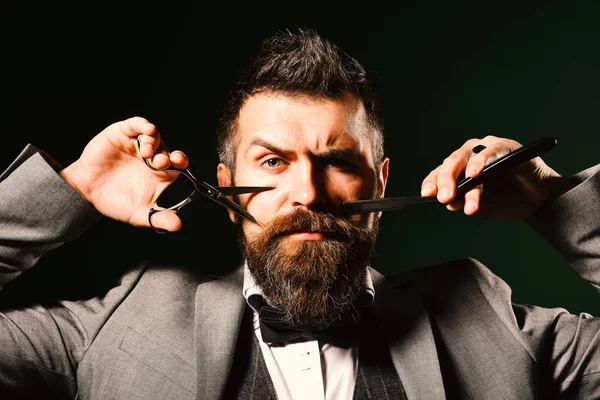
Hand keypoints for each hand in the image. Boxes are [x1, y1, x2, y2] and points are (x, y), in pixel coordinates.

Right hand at [59, 116, 187, 230]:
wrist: (86, 193)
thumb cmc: (116, 202)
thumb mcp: (139, 214)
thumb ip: (158, 219)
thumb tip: (177, 226)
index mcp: (161, 173)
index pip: (178, 164)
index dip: (181, 161)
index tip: (180, 164)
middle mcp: (153, 157)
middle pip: (167, 149)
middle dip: (167, 154)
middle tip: (160, 162)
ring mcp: (138, 144)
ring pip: (153, 137)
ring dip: (153, 142)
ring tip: (146, 153)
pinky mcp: (122, 134)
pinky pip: (135, 125)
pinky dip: (142, 124)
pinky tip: (147, 128)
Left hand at [420, 135, 573, 218]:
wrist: (539, 199)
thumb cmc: (507, 199)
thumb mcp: (480, 205)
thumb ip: (462, 201)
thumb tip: (447, 201)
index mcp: (460, 168)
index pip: (440, 173)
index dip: (432, 182)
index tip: (426, 195)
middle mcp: (469, 155)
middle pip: (450, 165)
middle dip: (444, 182)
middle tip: (443, 199)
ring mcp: (486, 148)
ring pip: (467, 159)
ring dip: (462, 179)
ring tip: (458, 194)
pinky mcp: (505, 146)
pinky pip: (490, 152)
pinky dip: (481, 161)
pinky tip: (475, 173)